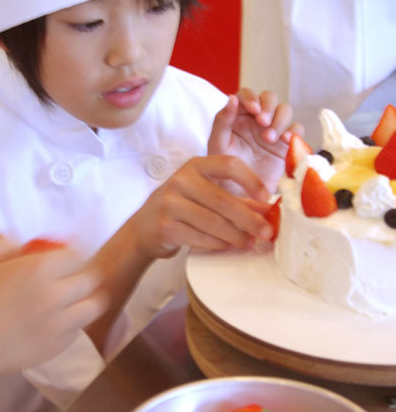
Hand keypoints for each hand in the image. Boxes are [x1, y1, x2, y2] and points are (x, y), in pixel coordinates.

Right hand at [0, 234, 108, 375]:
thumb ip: (5, 242)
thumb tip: (24, 243)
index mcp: (38, 270)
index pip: (77, 256)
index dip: (72, 255)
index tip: (67, 258)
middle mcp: (54, 296)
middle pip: (91, 280)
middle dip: (83, 274)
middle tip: (74, 277)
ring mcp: (58, 324)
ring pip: (93, 307)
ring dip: (87, 299)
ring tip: (76, 299)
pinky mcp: (56, 347)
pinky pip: (77, 330)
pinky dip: (73, 324)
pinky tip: (58, 321)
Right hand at [127, 155, 273, 258]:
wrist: (143, 228)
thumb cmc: (181, 208)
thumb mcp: (205, 195)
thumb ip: (236, 199)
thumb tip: (268, 210)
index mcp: (195, 166)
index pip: (229, 164)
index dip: (251, 180)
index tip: (267, 199)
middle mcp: (181, 180)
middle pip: (223, 199)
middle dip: (249, 219)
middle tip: (267, 232)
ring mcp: (170, 203)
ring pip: (213, 222)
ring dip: (236, 236)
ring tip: (249, 243)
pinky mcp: (165, 226)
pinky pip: (199, 237)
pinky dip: (218, 244)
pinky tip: (228, 247)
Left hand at [208, 90, 303, 192]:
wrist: (239, 195)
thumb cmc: (222, 169)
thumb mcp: (218, 145)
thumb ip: (222, 121)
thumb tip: (232, 98)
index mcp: (239, 115)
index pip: (247, 95)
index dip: (251, 98)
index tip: (253, 110)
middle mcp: (257, 119)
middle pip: (269, 98)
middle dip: (268, 107)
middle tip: (262, 123)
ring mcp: (274, 130)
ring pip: (284, 111)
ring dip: (279, 120)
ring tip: (269, 138)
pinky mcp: (287, 144)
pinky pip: (297, 130)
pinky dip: (294, 132)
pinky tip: (285, 141)